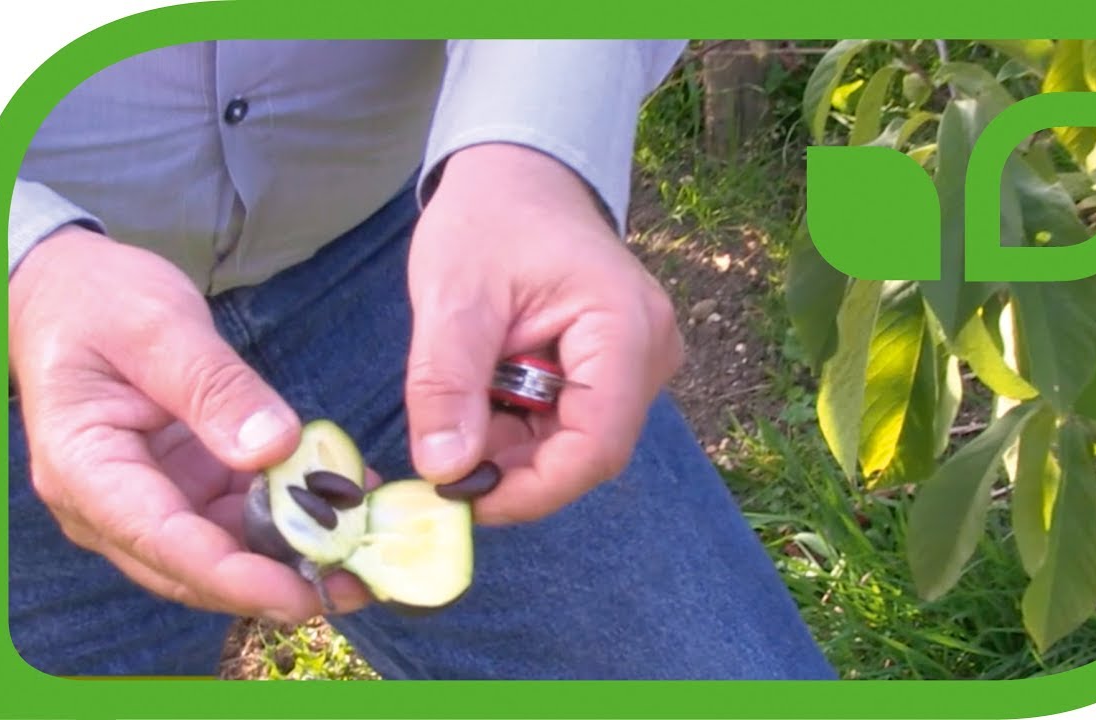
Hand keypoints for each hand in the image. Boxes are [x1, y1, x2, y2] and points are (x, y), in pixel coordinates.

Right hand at [8, 226, 372, 622]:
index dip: (234, 576)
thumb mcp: (159, 327)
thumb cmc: (100, 302)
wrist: (73, 290)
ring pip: (225, 550)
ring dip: (293, 555)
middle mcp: (111, 502)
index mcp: (86, 468)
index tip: (300, 593)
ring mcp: (150, 498)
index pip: (162, 541)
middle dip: (276, 583)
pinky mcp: (185, 486)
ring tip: (365, 547)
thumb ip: (214, 387)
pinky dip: (293, 513)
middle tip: (357, 586)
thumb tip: (275, 447)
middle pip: (195, 567)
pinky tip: (348, 499)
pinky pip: (242, 514)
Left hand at [404, 143, 684, 523]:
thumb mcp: (452, 296)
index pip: (596, 446)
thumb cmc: (489, 219)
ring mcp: (642, 361)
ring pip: (579, 443)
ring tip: (465, 397)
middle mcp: (651, 351)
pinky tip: (489, 389)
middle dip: (514, 463)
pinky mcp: (622, 368)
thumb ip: (446, 385)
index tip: (462, 500)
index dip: (531, 490)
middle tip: (446, 443)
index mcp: (624, 326)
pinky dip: (523, 425)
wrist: (519, 176)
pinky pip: (576, 422)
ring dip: (514, 443)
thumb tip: (444, 472)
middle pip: (588, 451)